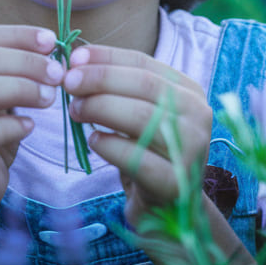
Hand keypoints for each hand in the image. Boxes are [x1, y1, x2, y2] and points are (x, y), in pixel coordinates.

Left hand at [62, 45, 212, 223]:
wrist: (167, 207)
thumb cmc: (147, 152)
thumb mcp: (139, 112)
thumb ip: (117, 87)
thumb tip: (76, 62)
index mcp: (188, 90)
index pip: (144, 63)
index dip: (106, 58)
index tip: (72, 58)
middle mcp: (197, 115)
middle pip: (144, 85)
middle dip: (100, 80)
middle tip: (68, 84)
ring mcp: (191, 149)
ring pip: (141, 117)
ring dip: (100, 108)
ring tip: (75, 112)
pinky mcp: (176, 182)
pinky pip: (137, 157)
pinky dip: (109, 145)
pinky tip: (93, 141)